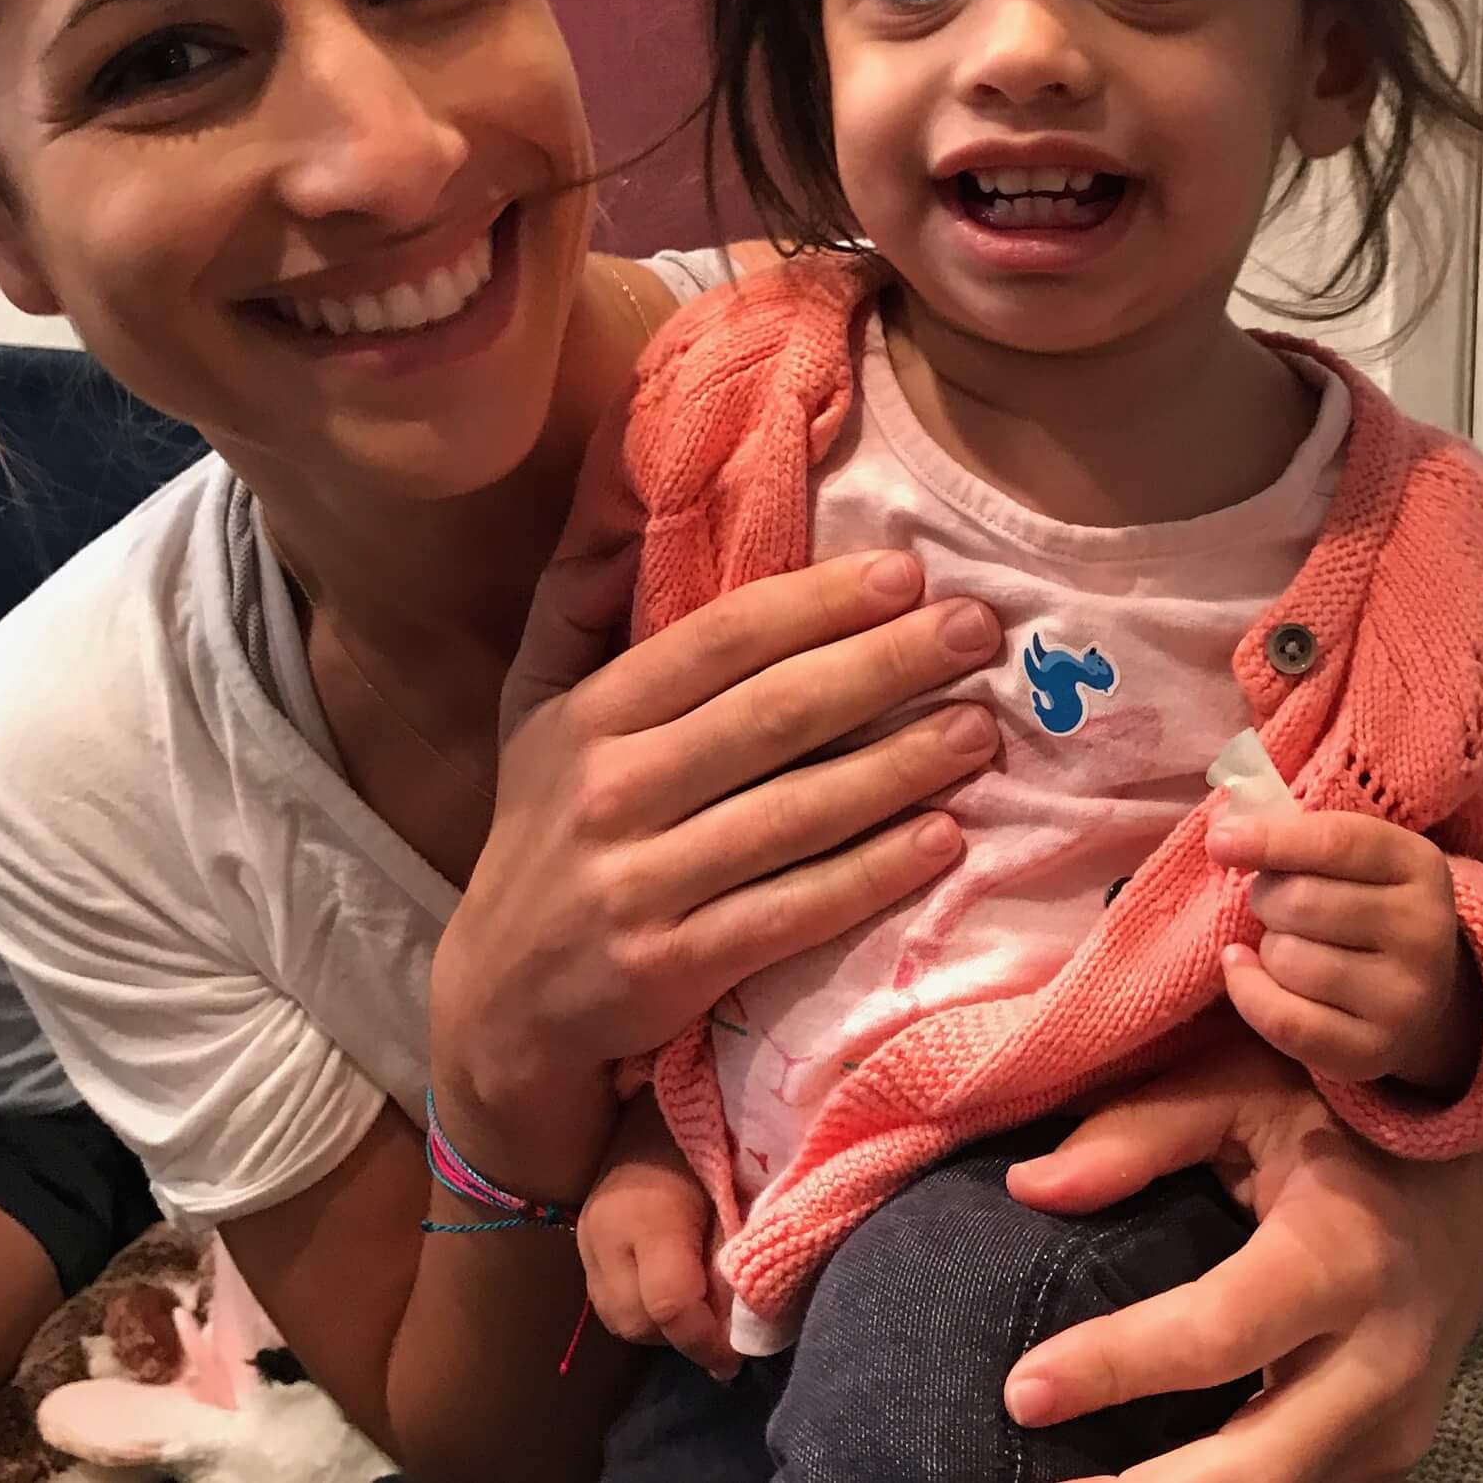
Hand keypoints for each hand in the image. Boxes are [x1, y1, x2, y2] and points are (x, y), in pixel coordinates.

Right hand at [430, 407, 1003, 1200]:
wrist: (501, 1003)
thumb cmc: (548, 824)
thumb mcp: (535, 702)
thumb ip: (578, 595)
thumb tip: (626, 480)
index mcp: (590, 712)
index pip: (719, 640)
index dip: (817, 602)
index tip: (907, 572)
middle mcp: (609, 789)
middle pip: (772, 715)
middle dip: (885, 666)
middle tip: (978, 631)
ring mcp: (640, 884)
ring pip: (794, 813)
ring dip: (899, 767)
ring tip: (981, 729)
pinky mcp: (671, 968)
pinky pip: (793, 911)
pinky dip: (873, 874)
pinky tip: (943, 839)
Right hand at [579, 1096, 735, 1379]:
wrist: (654, 1087)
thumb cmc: (709, 1126)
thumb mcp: (732, 1185)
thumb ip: (734, 1252)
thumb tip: (743, 1323)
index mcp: (645, 1216)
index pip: (669, 1304)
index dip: (706, 1339)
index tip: (737, 1356)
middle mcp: (602, 1235)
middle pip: (636, 1322)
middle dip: (683, 1335)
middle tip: (722, 1330)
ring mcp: (584, 1238)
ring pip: (618, 1318)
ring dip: (661, 1326)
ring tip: (700, 1309)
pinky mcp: (580, 1237)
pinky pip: (607, 1297)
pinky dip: (643, 1306)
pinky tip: (674, 1289)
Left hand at [1000, 1036, 1482, 1481]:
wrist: (1478, 1162)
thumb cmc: (1345, 1110)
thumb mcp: (1247, 1085)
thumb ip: (1139, 1132)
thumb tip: (1028, 1189)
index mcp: (1341, 1253)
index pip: (1215, 1336)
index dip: (1114, 1367)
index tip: (1023, 1391)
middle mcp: (1381, 1355)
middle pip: (1256, 1463)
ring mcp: (1398, 1417)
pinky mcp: (1397, 1447)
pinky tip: (1156, 1476)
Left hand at [1206, 812, 1482, 1096]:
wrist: (1415, 992)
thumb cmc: (1363, 904)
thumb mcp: (1351, 858)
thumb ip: (1293, 833)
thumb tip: (1223, 828)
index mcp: (1419, 865)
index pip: (1335, 842)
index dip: (1270, 839)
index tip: (1220, 842)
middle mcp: (1425, 932)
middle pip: (1302, 901)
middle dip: (1266, 897)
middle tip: (1273, 903)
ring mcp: (1405, 998)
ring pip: (1288, 958)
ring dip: (1267, 947)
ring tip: (1289, 943)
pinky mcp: (1373, 1052)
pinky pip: (1282, 1019)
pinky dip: (1247, 990)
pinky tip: (1243, 968)